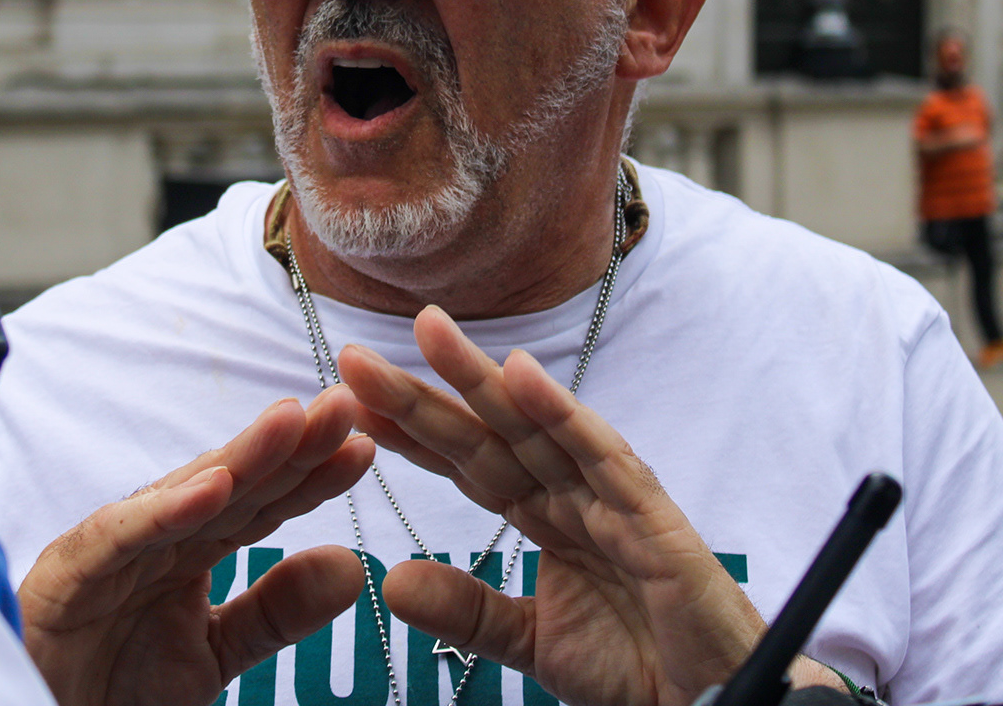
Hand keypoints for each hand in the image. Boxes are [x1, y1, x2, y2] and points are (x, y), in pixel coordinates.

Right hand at [18, 387, 374, 705]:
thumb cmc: (111, 689)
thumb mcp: (214, 656)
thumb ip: (274, 614)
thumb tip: (351, 566)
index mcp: (188, 550)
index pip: (262, 505)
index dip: (312, 476)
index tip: (366, 447)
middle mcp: (152, 538)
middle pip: (230, 484)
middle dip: (288, 446)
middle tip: (346, 406)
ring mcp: (107, 552)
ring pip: (180, 495)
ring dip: (238, 457)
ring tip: (291, 423)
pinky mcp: (63, 576)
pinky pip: (115, 537)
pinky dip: (161, 511)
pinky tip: (211, 487)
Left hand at [337, 309, 846, 705]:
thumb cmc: (638, 670)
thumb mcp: (531, 643)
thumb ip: (470, 611)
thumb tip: (393, 580)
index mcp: (547, 518)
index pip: (466, 464)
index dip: (412, 431)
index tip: (349, 401)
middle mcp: (575, 496)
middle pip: (489, 433)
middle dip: (426, 391)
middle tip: (355, 355)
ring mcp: (614, 501)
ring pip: (537, 429)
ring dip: (482, 378)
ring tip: (427, 331)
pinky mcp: (653, 521)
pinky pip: (604, 459)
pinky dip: (565, 416)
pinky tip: (522, 377)